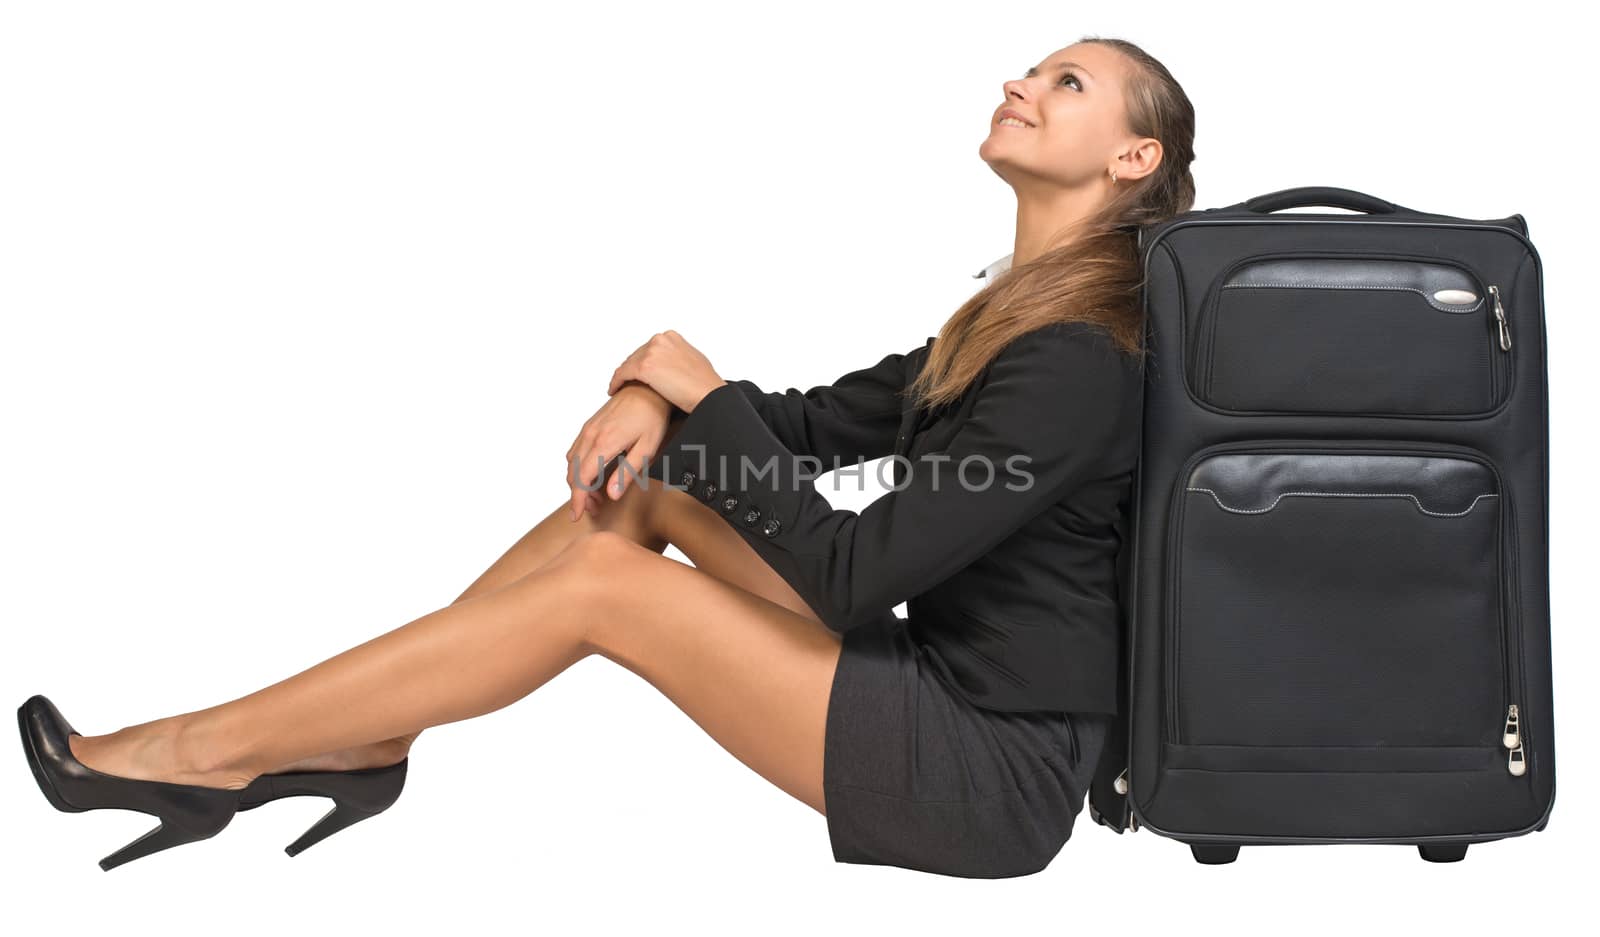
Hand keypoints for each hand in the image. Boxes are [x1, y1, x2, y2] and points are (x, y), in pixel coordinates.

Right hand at [565, 381, 674, 522]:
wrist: (647, 388)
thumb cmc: (652, 417)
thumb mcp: (646, 448)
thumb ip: (627, 473)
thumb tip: (612, 494)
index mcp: (604, 443)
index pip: (582, 479)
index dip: (578, 500)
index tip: (577, 514)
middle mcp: (590, 435)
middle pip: (573, 473)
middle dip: (579, 495)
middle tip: (592, 509)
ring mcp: (588, 429)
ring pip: (571, 462)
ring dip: (577, 481)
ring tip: (594, 495)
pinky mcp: (589, 425)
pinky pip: (575, 450)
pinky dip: (577, 466)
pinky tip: (590, 474)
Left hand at [606, 330, 725, 413]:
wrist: (708, 394)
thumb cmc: (705, 383)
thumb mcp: (694, 360)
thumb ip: (679, 357)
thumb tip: (674, 364)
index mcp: (671, 337)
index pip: (648, 349)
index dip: (640, 362)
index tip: (636, 373)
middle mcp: (660, 340)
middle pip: (636, 355)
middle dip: (631, 370)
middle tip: (625, 382)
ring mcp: (651, 352)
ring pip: (628, 364)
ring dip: (622, 376)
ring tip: (618, 387)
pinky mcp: (644, 366)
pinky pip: (622, 374)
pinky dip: (616, 382)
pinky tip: (614, 390)